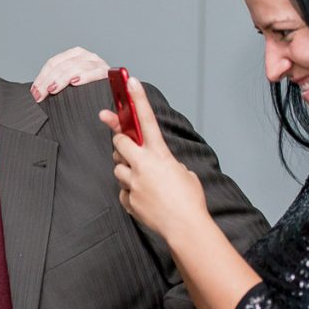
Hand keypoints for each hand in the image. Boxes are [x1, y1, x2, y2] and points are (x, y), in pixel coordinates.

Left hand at [29, 47, 109, 101]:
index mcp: (74, 55)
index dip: (42, 77)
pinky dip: (84, 76)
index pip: (53, 63)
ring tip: (52, 89)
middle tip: (40, 95)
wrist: (114, 94)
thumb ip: (55, 84)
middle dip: (48, 81)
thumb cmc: (89, 91)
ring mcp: (97, 62)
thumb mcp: (70, 85)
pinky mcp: (107, 72)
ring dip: (62, 79)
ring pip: (75, 67)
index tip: (34, 92)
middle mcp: (86, 56)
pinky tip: (75, 82)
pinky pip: (95, 72)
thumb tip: (35, 93)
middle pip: (62, 65)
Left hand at [100, 76, 209, 241]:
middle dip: (121, 143)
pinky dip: (131, 192)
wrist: (185, 227)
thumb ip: (166, 164)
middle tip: (125, 145)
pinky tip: (146, 198)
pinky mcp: (128, 199)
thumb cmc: (189, 200)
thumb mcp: (183, 173)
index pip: (146, 120)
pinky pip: (123, 191)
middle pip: (119, 144)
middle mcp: (142, 166)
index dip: (137, 99)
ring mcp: (132, 183)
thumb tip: (157, 166)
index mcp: (160, 155)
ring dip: (127, 171)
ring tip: (145, 181)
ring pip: (118, 169)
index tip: (129, 81)